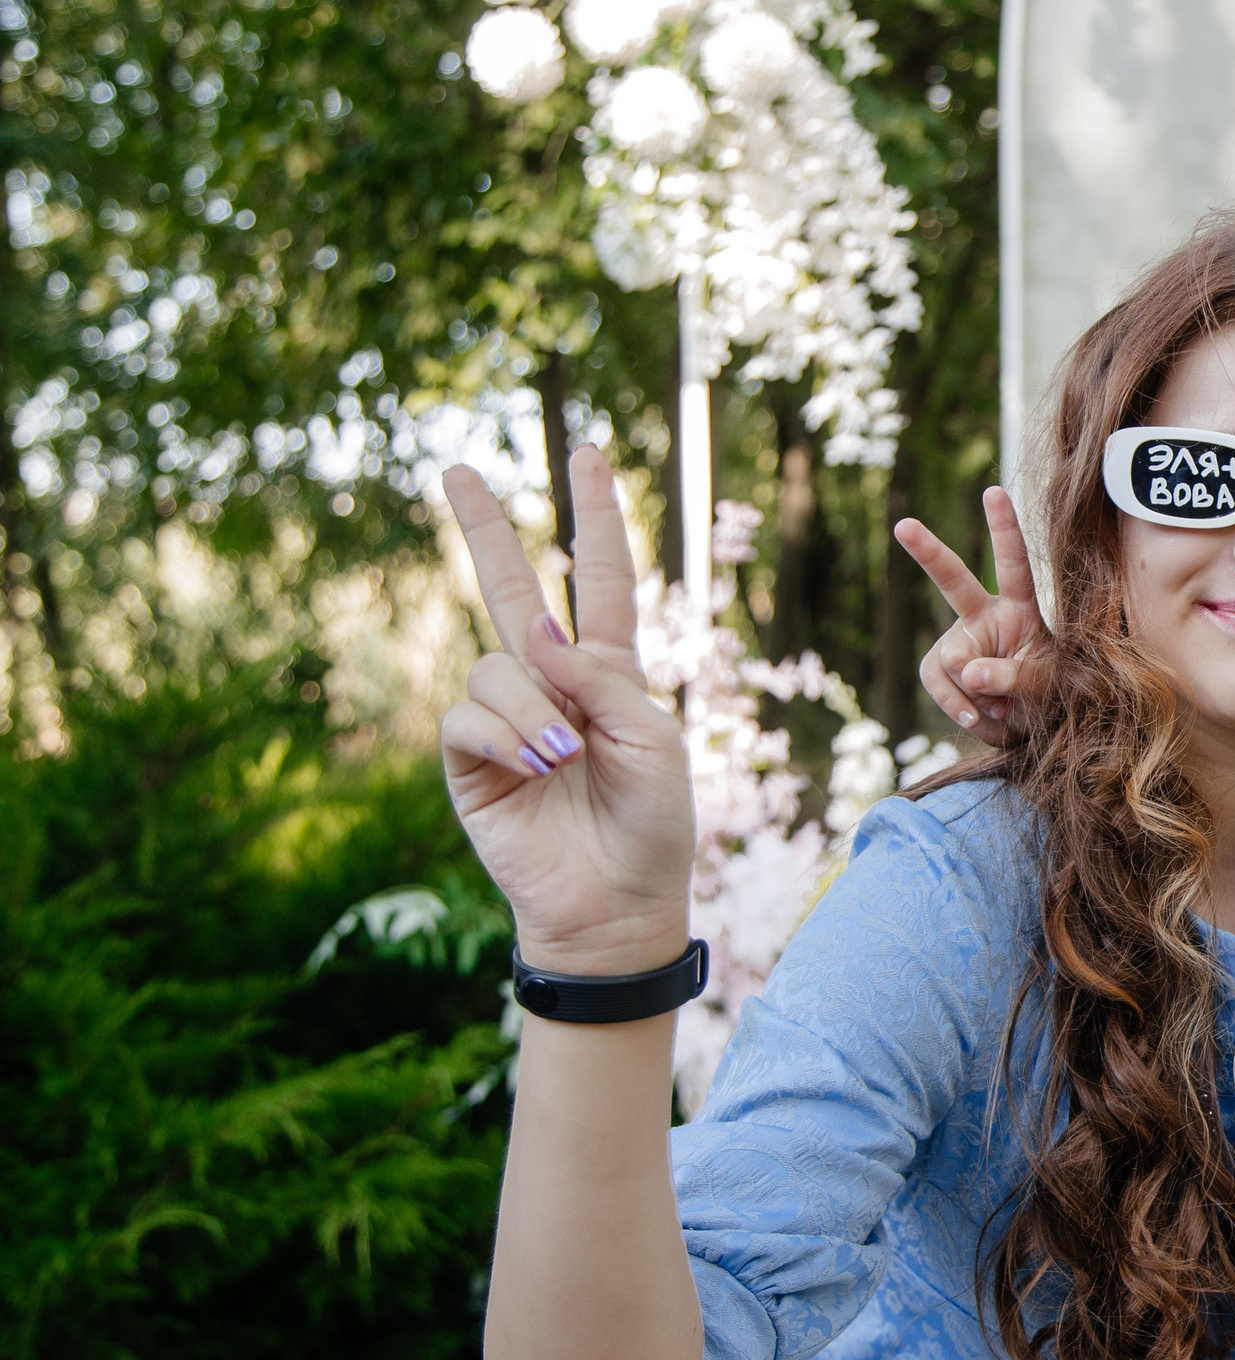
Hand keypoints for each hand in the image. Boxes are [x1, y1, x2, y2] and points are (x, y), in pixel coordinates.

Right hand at [438, 450, 694, 975]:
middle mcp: (551, 682)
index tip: (590, 456)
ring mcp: (505, 718)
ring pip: (497, 665)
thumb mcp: (652, 741)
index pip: (604, 580)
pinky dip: (504, 736)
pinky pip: (468, 714)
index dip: (598, 519)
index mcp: (610, 671)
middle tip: (457, 468)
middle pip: (511, 587)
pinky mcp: (467, 759)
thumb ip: (602, 680)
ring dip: (534, 709)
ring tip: (566, 761)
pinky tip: (534, 767)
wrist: (616, 904)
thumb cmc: (652, 824)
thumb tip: (535, 630)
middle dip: (486, 528)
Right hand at [895, 486, 1048, 747]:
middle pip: (952, 580)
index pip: (1013, 564)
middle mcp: (984, 615)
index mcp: (1021, 608)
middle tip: (903, 525)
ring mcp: (960, 641)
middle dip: (927, 552)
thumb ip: (1016, 678)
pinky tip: (980, 718)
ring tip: (1003, 711)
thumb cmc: (1052, 696)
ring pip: (950, 662)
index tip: (993, 491)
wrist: (1032, 727)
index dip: (1004, 529)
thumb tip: (969, 672)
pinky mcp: (941, 667)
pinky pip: (938, 685)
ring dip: (975, 696)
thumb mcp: (1047, 687)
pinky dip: (958, 709)